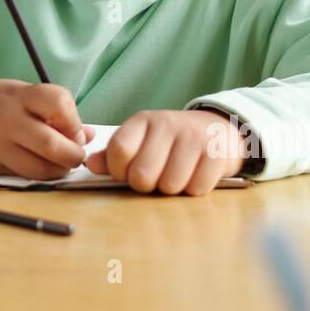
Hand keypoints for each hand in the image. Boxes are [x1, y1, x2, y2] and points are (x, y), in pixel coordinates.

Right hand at [0, 78, 97, 180]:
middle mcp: (10, 120)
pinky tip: (42, 167)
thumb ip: (57, 113)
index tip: (76, 128)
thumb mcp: (26, 95)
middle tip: (76, 154)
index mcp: (22, 96)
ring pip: (40, 169)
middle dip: (73, 155)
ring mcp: (0, 145)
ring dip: (59, 171)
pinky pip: (24, 177)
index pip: (59, 104)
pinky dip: (40, 176)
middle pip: (52, 145)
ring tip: (61, 163)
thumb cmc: (1, 102)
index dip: (75, 121)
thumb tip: (89, 136)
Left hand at [84, 109, 244, 195]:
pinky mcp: (216, 154)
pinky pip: (196, 189)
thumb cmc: (172, 140)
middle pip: (141, 175)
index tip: (126, 173)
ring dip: (171, 189)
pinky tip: (195, 176)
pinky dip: (194, 190)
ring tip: (176, 176)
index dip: (118, 171)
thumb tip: (90, 165)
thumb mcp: (142, 139)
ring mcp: (193, 138)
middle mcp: (167, 125)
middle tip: (154, 178)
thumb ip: (114, 153)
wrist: (219, 128)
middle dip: (145, 185)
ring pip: (169, 186)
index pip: (119, 150)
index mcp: (143, 121)